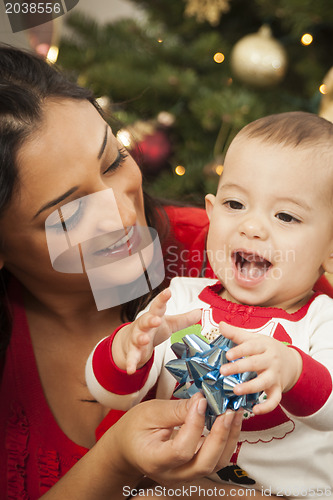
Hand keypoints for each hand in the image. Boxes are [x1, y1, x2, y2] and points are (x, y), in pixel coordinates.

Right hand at [109, 392, 242, 484]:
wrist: (128, 448)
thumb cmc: (134, 429)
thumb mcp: (149, 413)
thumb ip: (176, 409)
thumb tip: (203, 400)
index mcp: (154, 460)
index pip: (181, 450)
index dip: (195, 425)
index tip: (202, 401)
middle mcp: (172, 474)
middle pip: (204, 464)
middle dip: (220, 436)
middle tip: (227, 410)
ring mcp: (185, 475)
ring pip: (215, 464)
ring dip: (229, 438)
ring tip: (234, 413)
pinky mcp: (194, 469)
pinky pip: (216, 459)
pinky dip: (226, 440)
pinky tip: (229, 421)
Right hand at [113, 288, 200, 373]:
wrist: (130, 340)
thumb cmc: (152, 329)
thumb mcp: (170, 323)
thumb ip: (184, 319)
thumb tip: (200, 312)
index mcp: (154, 316)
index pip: (158, 306)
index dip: (163, 298)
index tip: (168, 291)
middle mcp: (144, 325)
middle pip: (146, 321)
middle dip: (151, 320)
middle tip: (156, 320)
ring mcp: (136, 338)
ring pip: (137, 337)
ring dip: (140, 338)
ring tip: (144, 340)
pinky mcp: (132, 352)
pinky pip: (131, 357)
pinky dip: (131, 363)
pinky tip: (131, 369)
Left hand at [219, 322, 302, 414]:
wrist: (292, 362)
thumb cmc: (267, 349)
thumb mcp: (254, 339)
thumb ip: (236, 333)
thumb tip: (221, 324)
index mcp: (264, 345)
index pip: (251, 347)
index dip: (240, 350)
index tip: (227, 355)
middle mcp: (271, 360)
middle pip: (255, 364)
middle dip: (239, 367)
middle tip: (223, 371)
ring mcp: (275, 376)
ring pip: (264, 382)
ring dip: (250, 387)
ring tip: (236, 390)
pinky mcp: (278, 389)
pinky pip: (274, 400)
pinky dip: (266, 407)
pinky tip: (254, 410)